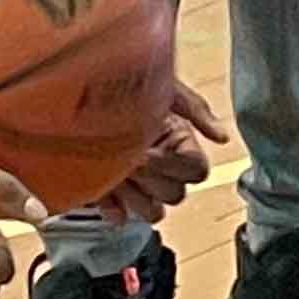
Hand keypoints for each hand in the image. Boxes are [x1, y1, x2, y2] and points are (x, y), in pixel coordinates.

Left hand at [98, 83, 232, 222]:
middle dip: (149, 177)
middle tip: (127, 157)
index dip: (173, 164)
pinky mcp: (112, 198)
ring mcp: (139, 183)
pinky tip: (103, 185)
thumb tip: (222, 136)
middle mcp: (163, 165)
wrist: (76, 92)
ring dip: (134, 194)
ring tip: (114, 171)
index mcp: (180, 142)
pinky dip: (111, 206)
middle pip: (175, 194)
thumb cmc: (121, 81)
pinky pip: (120, 217)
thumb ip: (195, 109)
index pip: (197, 171)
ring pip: (153, 212)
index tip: (147, 149)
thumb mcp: (163, 86)